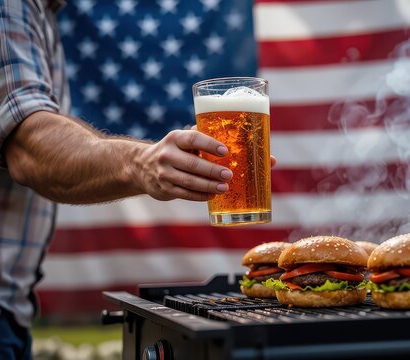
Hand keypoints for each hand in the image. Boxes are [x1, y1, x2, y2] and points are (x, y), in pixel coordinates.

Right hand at [136, 128, 276, 201]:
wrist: (141, 166)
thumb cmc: (179, 151)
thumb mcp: (188, 141)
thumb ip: (214, 141)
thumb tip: (268, 156)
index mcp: (176, 138)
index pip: (193, 138)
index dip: (209, 144)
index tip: (226, 150)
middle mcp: (167, 154)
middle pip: (192, 163)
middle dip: (212, 170)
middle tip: (230, 174)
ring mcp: (163, 172)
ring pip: (189, 181)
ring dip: (208, 185)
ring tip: (225, 187)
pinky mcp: (164, 188)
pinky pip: (185, 194)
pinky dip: (200, 195)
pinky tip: (213, 195)